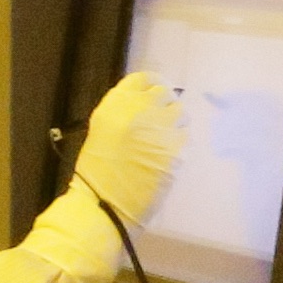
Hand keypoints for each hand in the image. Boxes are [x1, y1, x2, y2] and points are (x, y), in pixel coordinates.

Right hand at [74, 73, 185, 226]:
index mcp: (116, 104)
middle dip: (164, 103)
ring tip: (167, 136)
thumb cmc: (96, 171)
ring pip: (180, 112)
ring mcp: (161, 128)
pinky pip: (185, 136)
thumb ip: (123, 112)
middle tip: (162, 118)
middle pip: (164, 93)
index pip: (143, 79)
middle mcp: (141, 109)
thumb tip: (145, 104)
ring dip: (175, 121)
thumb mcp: (102, 129)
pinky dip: (180, 141)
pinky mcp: (176, 150)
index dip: (153, 85)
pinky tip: (170, 152)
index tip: (155, 93)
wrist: (104, 203)